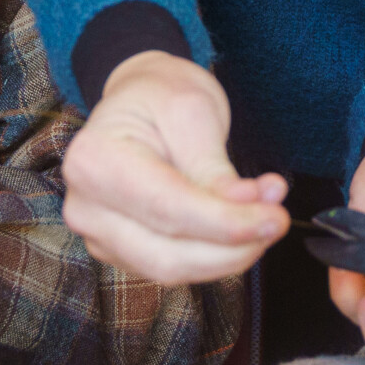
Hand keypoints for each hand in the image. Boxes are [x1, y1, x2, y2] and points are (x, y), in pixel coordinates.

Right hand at [60, 51, 286, 284]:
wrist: (139, 98)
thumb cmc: (160, 95)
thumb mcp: (192, 111)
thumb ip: (214, 167)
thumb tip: (248, 208)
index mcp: (94, 162)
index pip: (167, 208)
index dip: (226, 223)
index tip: (275, 218)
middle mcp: (86, 206)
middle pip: (166, 254)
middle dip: (232, 248)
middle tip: (277, 219)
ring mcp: (100, 233)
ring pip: (172, 269)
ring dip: (228, 253)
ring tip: (264, 215)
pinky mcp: (122, 250)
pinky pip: (172, 266)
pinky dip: (213, 254)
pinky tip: (238, 225)